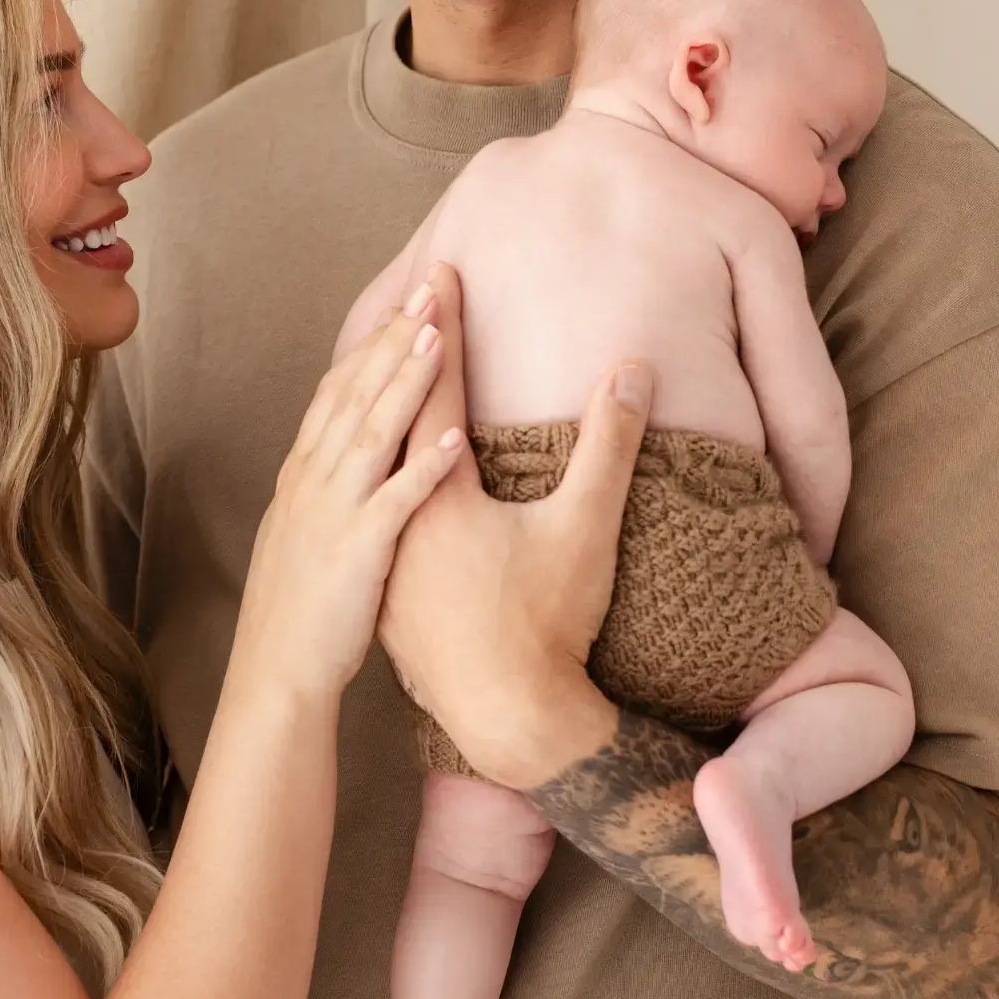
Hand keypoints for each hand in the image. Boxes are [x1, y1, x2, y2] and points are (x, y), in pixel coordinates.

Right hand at [230, 281, 465, 704]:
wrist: (277, 669)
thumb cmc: (299, 607)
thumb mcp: (303, 531)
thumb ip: (326, 486)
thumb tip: (347, 452)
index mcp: (303, 472)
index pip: (337, 389)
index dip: (372, 342)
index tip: (406, 301)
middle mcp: (313, 480)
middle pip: (356, 392)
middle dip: (394, 337)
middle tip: (430, 287)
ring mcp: (333, 512)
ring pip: (374, 431)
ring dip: (407, 381)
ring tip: (441, 336)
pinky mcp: (359, 551)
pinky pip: (398, 500)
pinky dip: (426, 465)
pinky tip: (458, 435)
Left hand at [378, 269, 653, 788]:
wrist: (512, 722)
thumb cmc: (549, 627)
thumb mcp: (587, 529)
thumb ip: (610, 443)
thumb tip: (634, 369)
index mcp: (434, 495)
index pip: (433, 389)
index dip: (441, 327)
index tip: (441, 276)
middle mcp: (393, 518)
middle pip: (383, 416)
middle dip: (397, 352)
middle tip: (405, 296)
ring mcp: (381, 557)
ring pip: (365, 464)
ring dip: (374, 410)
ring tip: (379, 361)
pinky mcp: (382, 589)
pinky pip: (366, 506)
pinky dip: (371, 469)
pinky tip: (378, 467)